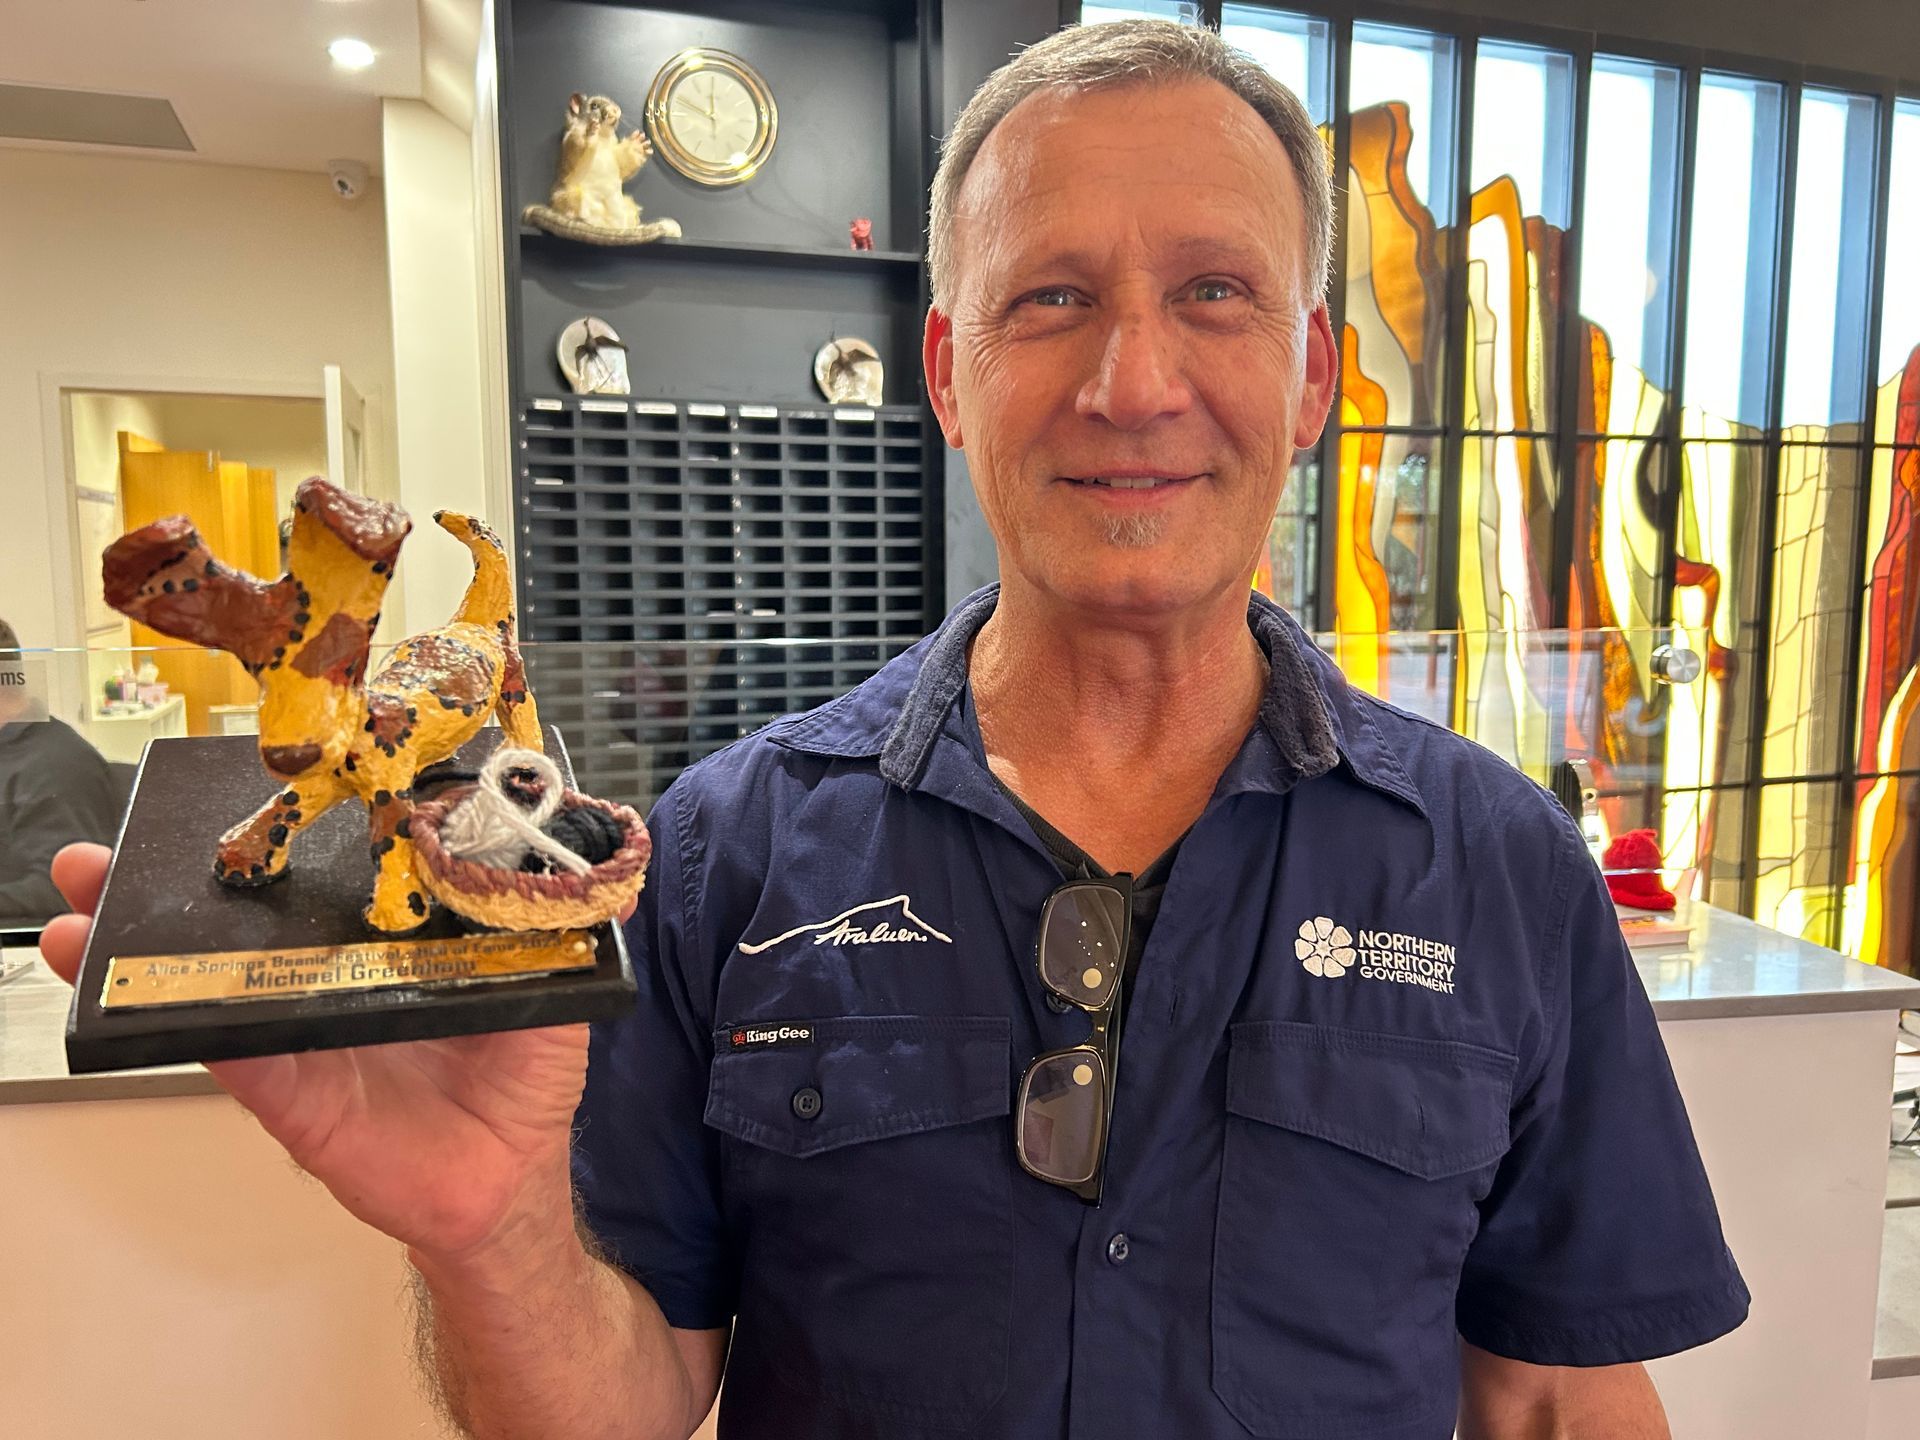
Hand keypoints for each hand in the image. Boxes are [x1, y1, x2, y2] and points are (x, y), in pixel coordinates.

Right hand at [40, 843, 637, 1266]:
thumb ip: (538, 920)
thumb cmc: (524, 1076)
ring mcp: (304, 1037)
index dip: (273, 835)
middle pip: (245, 924)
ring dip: (141, 953)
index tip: (227, 794)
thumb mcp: (549, 982)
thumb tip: (550, 849)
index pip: (322, 877)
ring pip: (214, 984)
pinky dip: (194, 1028)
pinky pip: (241, 1059)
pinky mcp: (294, 1098)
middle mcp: (333, 980)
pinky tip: (140, 998)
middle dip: (165, 889)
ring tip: (79, 921)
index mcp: (390, 943)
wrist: (506, 1181)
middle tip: (99, 857)